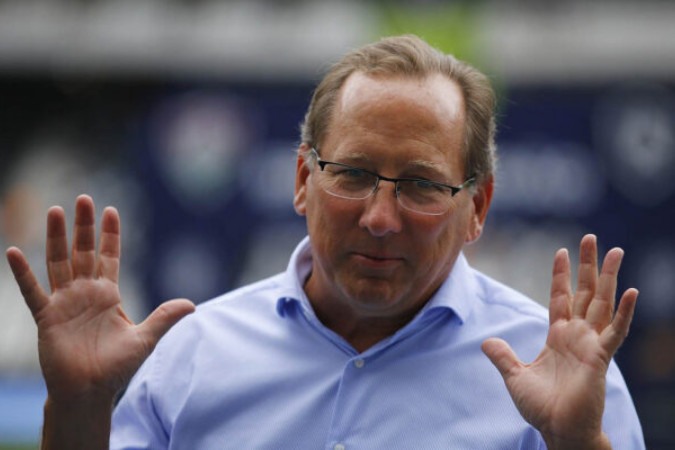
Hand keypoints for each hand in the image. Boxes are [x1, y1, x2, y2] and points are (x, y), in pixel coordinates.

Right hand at [6, 195, 194, 402]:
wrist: (90, 392)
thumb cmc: (116, 367)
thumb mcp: (145, 338)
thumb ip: (165, 318)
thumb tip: (192, 305)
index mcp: (108, 294)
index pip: (110, 256)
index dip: (110, 234)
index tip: (110, 210)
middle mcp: (85, 293)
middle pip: (83, 252)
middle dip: (83, 226)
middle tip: (84, 198)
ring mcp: (64, 303)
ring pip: (59, 263)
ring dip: (55, 238)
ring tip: (54, 211)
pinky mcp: (47, 317)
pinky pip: (32, 291)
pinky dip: (23, 273)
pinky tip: (14, 252)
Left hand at [481, 234, 637, 449]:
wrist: (557, 430)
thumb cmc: (541, 406)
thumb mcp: (515, 376)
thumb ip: (503, 357)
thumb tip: (487, 342)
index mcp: (558, 335)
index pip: (560, 297)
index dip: (560, 275)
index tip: (561, 251)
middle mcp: (577, 335)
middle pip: (585, 292)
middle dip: (588, 265)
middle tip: (590, 237)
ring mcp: (591, 344)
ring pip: (603, 303)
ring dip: (610, 278)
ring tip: (617, 251)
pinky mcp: (600, 358)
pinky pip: (615, 332)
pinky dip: (624, 313)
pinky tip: (631, 292)